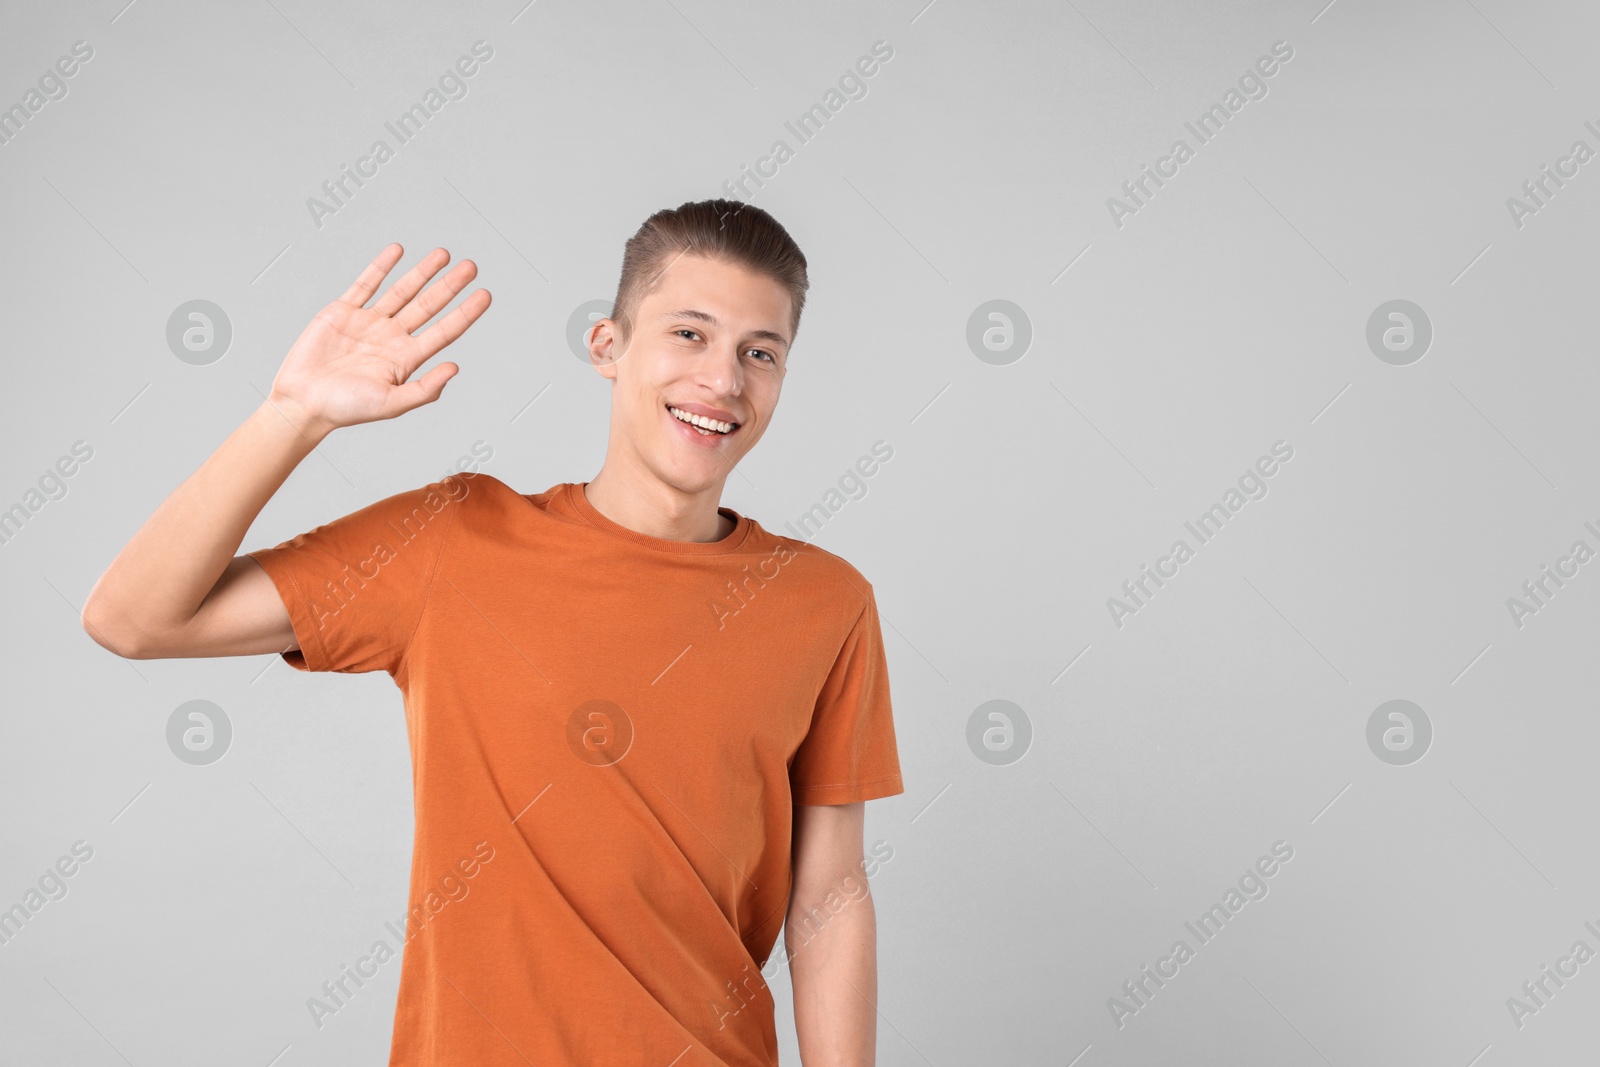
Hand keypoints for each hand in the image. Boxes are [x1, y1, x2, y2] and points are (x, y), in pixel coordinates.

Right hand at [268, 245, 490, 436]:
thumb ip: (425, 389)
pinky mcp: (343, 312)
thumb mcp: (392, 404)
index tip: (485, 295)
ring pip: (402, 291)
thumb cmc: (346, 409)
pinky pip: (366, 284)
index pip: (444, 331)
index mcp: (407, 358)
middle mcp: (392, 338)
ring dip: (422, 272)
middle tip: (471, 267)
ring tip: (444, 254)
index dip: (465, 313)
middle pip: (428, 306)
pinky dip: (381, 267)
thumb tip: (455, 368)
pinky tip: (398, 251)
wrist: (304, 401)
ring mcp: (369, 322)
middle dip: (450, 286)